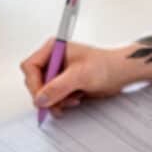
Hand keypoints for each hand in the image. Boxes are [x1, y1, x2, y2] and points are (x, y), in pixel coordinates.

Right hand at [19, 39, 133, 116]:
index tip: (42, 98)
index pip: (30, 67)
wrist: (121, 74)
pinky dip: (61, 102)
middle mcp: (53, 59)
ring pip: (43, 92)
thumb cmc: (106, 66)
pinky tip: (75, 99)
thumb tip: (40, 98)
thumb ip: (58, 87)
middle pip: (35, 81)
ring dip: (56, 101)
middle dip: (47, 95)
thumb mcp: (80, 75)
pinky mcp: (63, 83)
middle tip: (58, 103)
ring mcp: (58, 72)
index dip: (34, 84)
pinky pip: (53, 97)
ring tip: (73, 99)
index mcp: (53, 48)